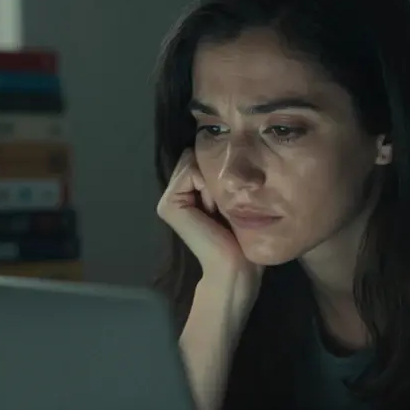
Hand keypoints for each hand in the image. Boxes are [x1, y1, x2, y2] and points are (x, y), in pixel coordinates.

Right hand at [157, 149, 262, 307]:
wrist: (235, 265)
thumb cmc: (241, 235)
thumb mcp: (232, 198)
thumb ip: (221, 176)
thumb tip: (222, 144)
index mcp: (187, 192)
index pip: (199, 157)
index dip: (218, 169)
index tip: (230, 199)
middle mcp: (174, 194)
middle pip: (194, 156)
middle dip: (214, 173)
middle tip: (223, 205)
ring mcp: (168, 199)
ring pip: (193, 161)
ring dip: (213, 180)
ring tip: (218, 208)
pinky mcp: (168, 204)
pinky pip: (191, 171)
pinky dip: (208, 184)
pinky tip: (212, 209)